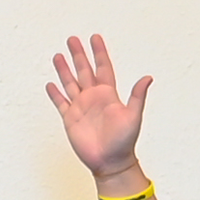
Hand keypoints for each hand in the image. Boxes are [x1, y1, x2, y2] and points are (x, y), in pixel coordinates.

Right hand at [45, 34, 150, 188]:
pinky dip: (55, 93)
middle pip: (84, 71)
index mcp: (108, 94)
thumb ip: (137, 96)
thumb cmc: (124, 141)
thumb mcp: (134, 116)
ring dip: (64, 70)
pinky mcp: (71, 119)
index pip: (103, 67)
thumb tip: (148, 77)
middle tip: (72, 39)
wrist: (110, 162)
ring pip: (70, 83)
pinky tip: (51, 84)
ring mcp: (81, 107)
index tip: (95, 37)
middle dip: (78, 55)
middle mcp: (94, 98)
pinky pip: (61, 103)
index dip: (99, 52)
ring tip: (58, 55)